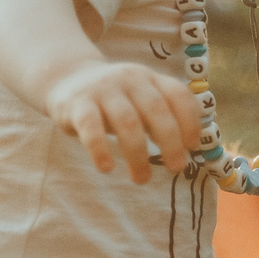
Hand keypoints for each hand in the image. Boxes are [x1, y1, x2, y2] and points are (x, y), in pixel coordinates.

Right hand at [45, 61, 201, 182]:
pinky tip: (106, 168)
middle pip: (156, 109)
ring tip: (141, 179)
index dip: (190, 120)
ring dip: (137, 154)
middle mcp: (130, 80)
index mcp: (150, 79)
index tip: (192, 146)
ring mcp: (103, 90)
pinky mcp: (78, 103)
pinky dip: (100, 149)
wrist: (66, 79)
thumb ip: (163, 115)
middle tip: (177, 168)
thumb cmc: (113, 99)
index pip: (178, 94)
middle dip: (170, 142)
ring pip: (127, 121)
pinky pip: (90, 127)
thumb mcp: (140, 98)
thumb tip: (188, 147)